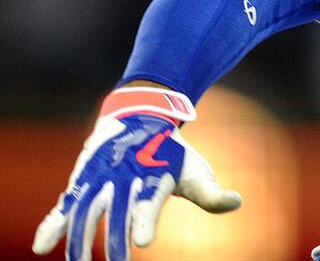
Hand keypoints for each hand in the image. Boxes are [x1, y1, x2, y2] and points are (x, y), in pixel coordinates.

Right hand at [32, 89, 241, 260]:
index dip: (146, 219)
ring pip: (86, 209)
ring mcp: (100, 176)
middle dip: (113, 238)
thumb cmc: (171, 154)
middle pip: (117, 210)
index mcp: (154, 174)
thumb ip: (211, 193)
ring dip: (79, 237)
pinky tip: (41, 246)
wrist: (139, 116)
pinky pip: (65, 204)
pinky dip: (52, 223)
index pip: (149, 200)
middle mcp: (124, 174)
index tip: (143, 240)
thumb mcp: (194, 170)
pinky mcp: (81, 180)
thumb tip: (236, 202)